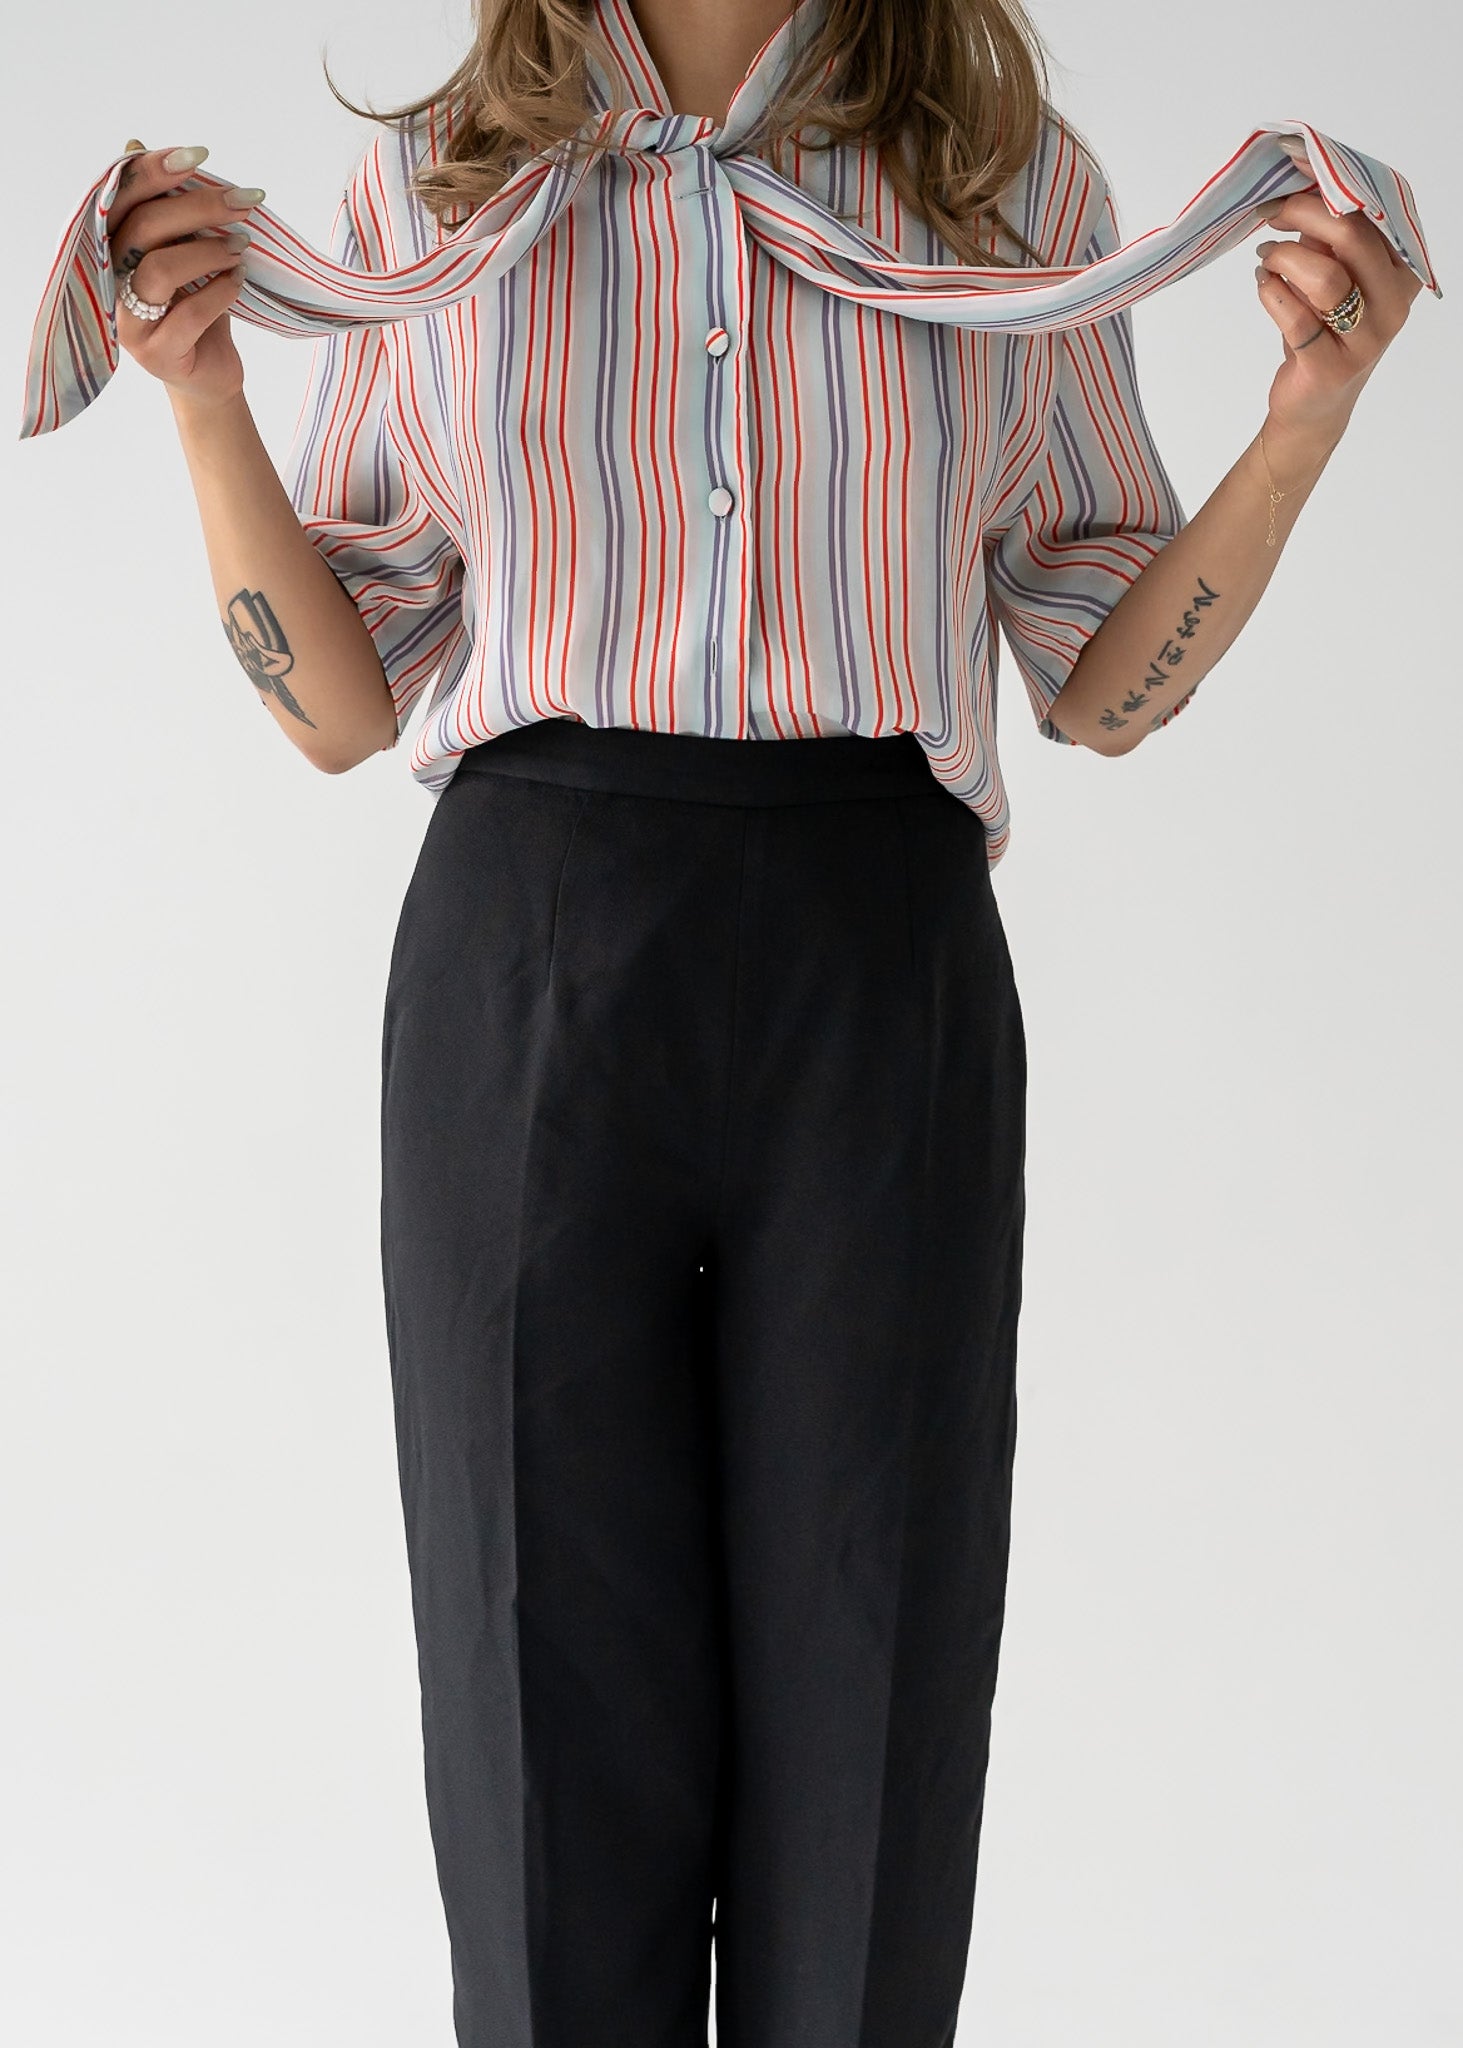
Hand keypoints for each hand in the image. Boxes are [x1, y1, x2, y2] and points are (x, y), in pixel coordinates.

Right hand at [106, 141, 261, 410]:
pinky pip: (189, 313)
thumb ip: (163, 209)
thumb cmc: (195, 308)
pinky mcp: (155, 353)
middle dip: (197, 206)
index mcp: (110, 251)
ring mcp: (129, 322)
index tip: (198, 155)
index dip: (153, 171)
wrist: (209, 375)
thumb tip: (136, 144)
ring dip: (207, 250)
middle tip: (243, 201)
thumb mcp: (182, 252)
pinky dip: (221, 291)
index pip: (121, 199)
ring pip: (159, 268)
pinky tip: (239, 280)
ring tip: (240, 244)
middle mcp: (110, 284)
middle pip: (143, 227)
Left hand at [1252, 189, 1424, 464]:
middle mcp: (1392, 304)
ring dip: (1284, 258)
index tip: (1296, 171)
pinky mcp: (1331, 368)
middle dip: (1303, 215)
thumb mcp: (1331, 275)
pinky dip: (1271, 294)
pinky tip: (1262, 285)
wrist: (1313, 407)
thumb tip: (1301, 185)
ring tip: (1265, 258)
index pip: (1376, 213)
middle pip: (1352, 238)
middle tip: (1270, 213)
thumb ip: (1324, 236)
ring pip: (1325, 278)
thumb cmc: (1323, 332)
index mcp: (1402, 272)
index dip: (1335, 185)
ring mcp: (1366, 339)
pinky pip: (1296, 319)